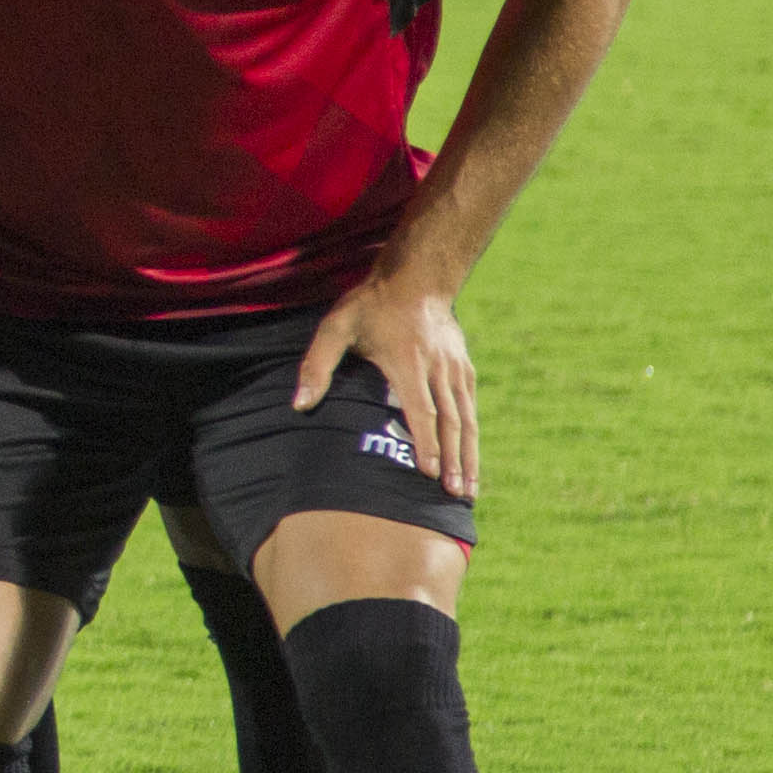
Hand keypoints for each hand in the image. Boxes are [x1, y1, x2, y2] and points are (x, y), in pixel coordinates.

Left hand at [295, 266, 478, 497]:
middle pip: (451, 423)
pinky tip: (472, 458)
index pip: (421, 411)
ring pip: (467, 419)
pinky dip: (473, 436)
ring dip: (469, 456)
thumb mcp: (336, 327)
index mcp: (407, 363)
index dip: (425, 444)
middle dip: (453, 461)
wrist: (417, 277)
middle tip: (454, 494)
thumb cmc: (370, 305)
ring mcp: (455, 370)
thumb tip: (299, 404)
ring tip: (467, 489)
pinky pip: (471, 408)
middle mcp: (438, 370)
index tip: (426, 473)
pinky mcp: (464, 369)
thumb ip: (317, 365)